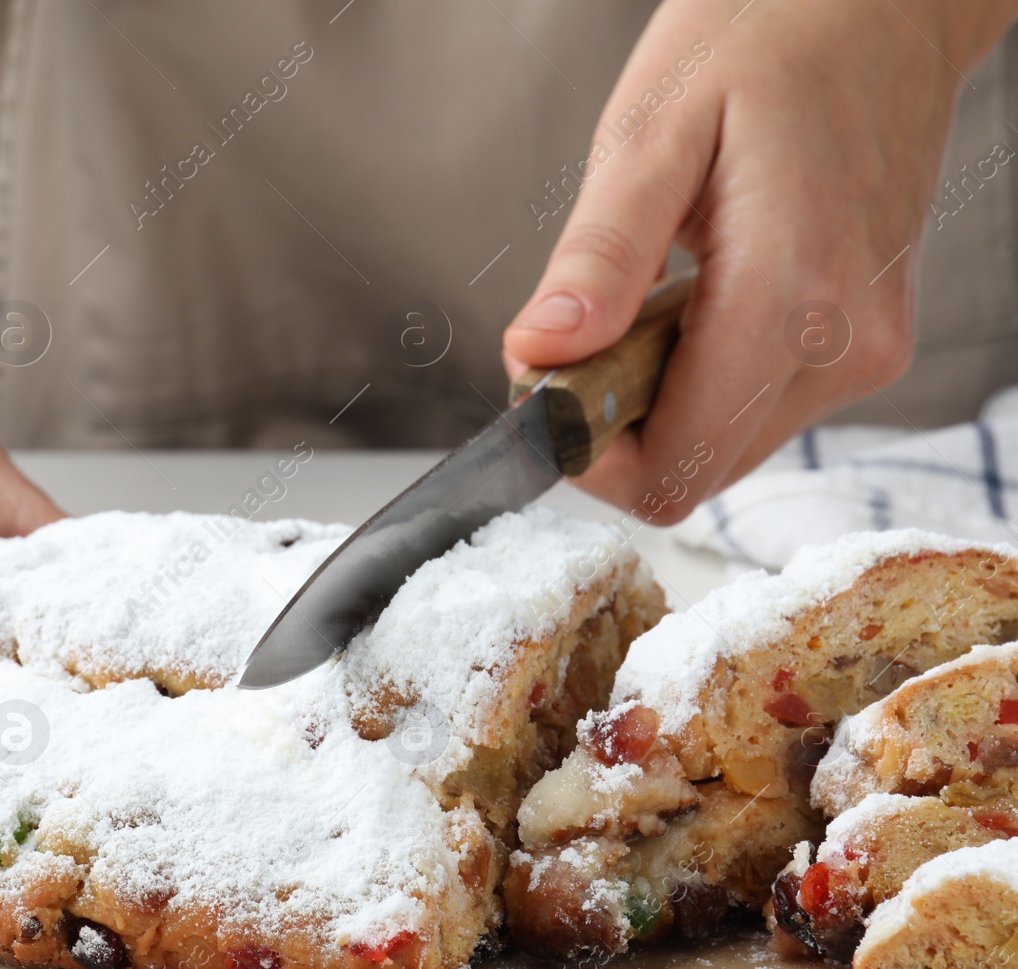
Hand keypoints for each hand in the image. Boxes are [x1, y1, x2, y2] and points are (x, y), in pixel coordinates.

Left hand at [503, 0, 1017, 522]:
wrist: (880, 2)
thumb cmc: (765, 40)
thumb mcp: (650, 134)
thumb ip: (598, 258)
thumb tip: (541, 355)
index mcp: (790, 300)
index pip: (672, 468)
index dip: (585, 449)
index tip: (543, 382)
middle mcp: (844, 348)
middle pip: (696, 471)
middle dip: (616, 423)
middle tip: (583, 332)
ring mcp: (864, 351)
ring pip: (725, 447)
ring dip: (659, 401)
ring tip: (648, 295)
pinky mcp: (865, 343)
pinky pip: (759, 406)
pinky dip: (704, 377)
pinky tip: (695, 295)